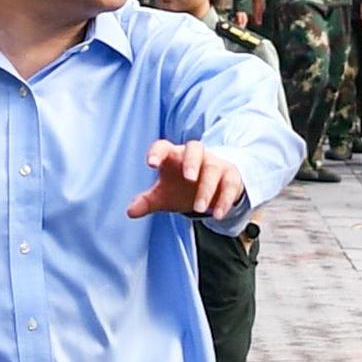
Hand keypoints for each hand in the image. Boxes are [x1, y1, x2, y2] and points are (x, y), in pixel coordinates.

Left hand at [129, 140, 252, 221]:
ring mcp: (215, 164)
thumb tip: (130, 212)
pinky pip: (230, 184)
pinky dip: (224, 200)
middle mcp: (196, 155)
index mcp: (174, 155)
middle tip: (189, 178)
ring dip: (207, 188)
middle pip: (195, 149)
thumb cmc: (181, 187)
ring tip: (200, 209)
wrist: (211, 189)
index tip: (151, 164)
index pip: (164, 147)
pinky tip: (217, 215)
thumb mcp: (163, 195)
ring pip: (213, 168)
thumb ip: (147, 201)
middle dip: (192, 162)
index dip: (157, 152)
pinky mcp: (231, 176)